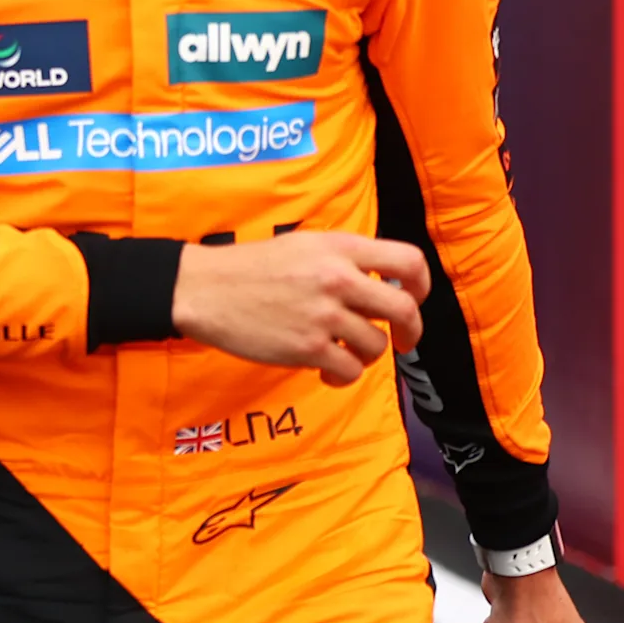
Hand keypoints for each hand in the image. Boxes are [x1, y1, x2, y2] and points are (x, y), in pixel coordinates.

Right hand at [173, 232, 429, 385]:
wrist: (201, 289)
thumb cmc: (248, 269)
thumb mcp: (301, 246)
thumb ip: (343, 259)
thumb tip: (382, 286)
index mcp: (339, 248)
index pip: (408, 260)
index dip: (422, 284)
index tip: (415, 298)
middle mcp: (337, 278)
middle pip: (404, 309)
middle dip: (411, 331)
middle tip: (403, 342)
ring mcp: (324, 314)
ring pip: (376, 345)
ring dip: (366, 355)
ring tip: (345, 355)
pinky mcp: (307, 347)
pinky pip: (349, 370)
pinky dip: (344, 377)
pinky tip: (327, 373)